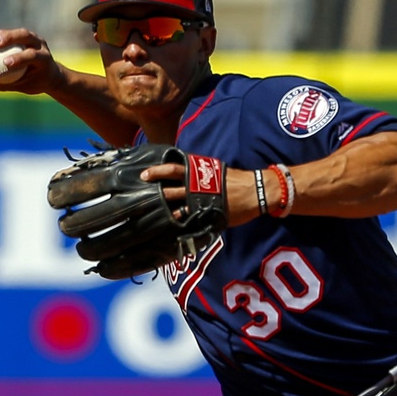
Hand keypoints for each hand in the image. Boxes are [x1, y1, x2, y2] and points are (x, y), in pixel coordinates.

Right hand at [0, 28, 61, 94]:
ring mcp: (35, 39)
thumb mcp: (26, 87)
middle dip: (10, 37)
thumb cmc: (37, 82)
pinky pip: (14, 34)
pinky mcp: (28, 36)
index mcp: (45, 59)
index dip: (19, 58)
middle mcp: (41, 45)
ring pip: (20, 32)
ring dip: (5, 34)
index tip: (5, 63)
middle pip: (26, 36)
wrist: (52, 74)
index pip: (32, 55)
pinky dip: (3, 36)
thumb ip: (7, 84)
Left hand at [137, 162, 260, 225]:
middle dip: (156, 193)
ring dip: (164, 209)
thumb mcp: (215, 170)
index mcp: (197, 171)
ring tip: (153, 213)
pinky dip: (180, 221)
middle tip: (141, 197)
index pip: (172, 169)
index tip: (143, 175)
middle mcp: (195, 184)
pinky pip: (189, 218)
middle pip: (170, 188)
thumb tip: (187, 176)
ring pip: (177, 204)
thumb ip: (200, 174)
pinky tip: (171, 226)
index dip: (157, 171)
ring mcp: (201, 200)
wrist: (255, 191)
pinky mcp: (207, 213)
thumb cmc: (237, 180)